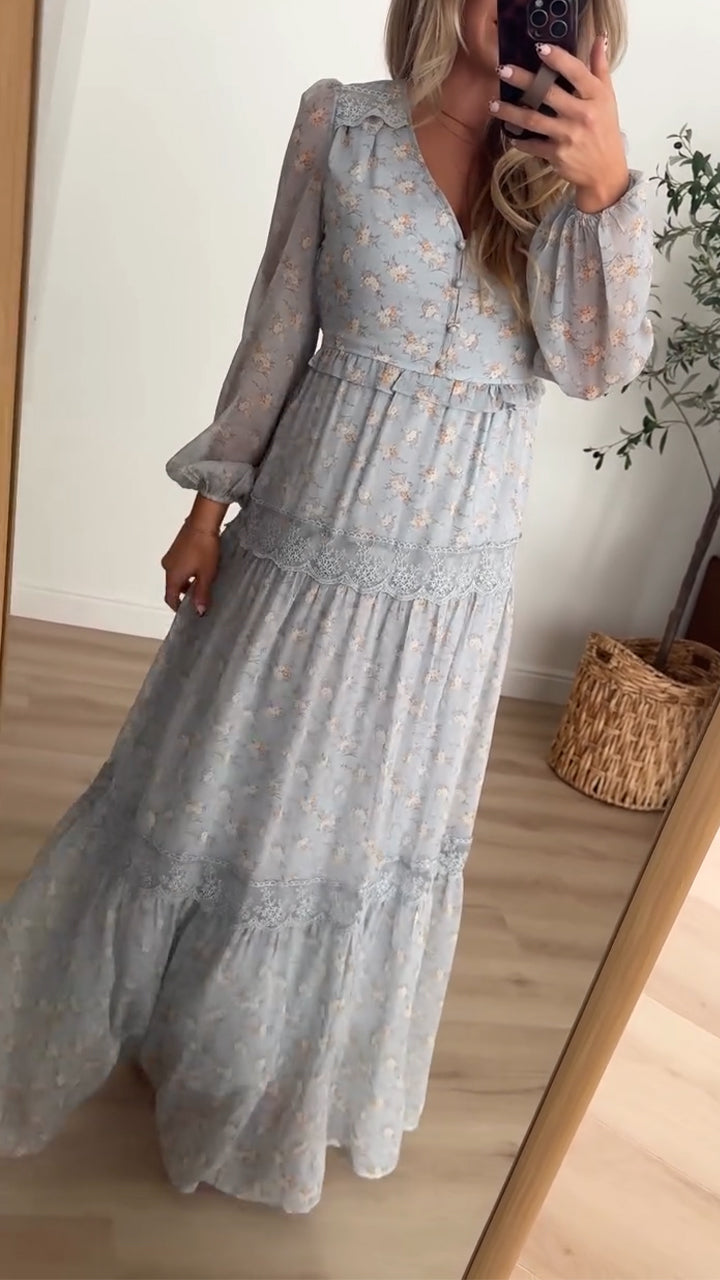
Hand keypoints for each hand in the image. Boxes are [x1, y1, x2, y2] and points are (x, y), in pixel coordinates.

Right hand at [161, 522, 220, 615]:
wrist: (202, 522)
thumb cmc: (204, 547)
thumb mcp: (206, 575)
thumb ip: (202, 594)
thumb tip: (199, 611)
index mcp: (172, 576)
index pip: (170, 598)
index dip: (178, 607)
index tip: (188, 612)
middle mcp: (168, 567)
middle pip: (173, 587)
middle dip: (185, 594)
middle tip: (200, 597)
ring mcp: (171, 557)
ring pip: (177, 576)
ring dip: (187, 582)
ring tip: (203, 581)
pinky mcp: (175, 549)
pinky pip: (179, 565)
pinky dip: (187, 571)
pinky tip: (200, 568)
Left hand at [491, 35, 629, 212]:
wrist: (605, 170)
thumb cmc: (604, 130)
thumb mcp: (607, 98)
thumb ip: (599, 68)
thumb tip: (599, 40)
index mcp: (596, 96)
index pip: (576, 72)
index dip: (558, 59)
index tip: (540, 49)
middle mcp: (583, 114)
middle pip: (548, 93)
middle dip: (523, 81)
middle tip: (503, 71)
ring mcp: (569, 135)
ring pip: (533, 120)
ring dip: (510, 112)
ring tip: (493, 104)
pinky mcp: (557, 155)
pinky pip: (533, 145)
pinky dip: (520, 140)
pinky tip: (509, 133)